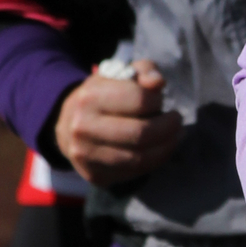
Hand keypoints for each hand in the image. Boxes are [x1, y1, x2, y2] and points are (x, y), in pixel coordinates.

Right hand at [53, 59, 182, 187]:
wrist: (68, 126)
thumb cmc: (102, 96)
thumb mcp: (120, 74)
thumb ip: (144, 70)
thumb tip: (158, 83)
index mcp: (90, 98)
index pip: (139, 100)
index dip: (157, 100)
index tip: (159, 99)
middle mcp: (84, 128)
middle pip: (142, 134)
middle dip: (169, 127)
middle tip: (177, 121)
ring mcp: (87, 155)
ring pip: (140, 158)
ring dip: (167, 147)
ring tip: (176, 135)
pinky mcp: (95, 175)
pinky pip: (135, 173)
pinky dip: (155, 161)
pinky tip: (161, 149)